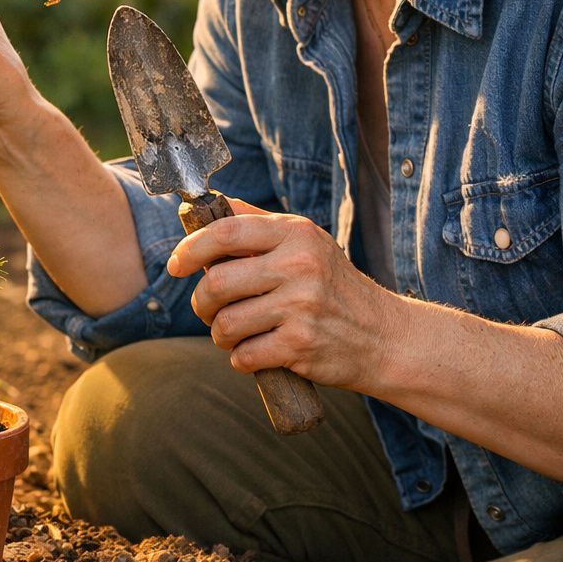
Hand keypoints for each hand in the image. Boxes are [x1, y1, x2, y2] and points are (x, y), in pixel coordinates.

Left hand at [166, 198, 406, 389]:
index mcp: (296, 234)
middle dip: (202, 303)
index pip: (226, 232)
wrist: (386, 337)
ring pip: (225, 324)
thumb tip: (208, 202)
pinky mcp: (301, 346)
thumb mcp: (306, 242)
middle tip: (209, 310)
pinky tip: (257, 353)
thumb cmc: (334, 287)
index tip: (175, 264)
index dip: (190, 248)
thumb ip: (257, 223)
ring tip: (235, 334)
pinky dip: (242, 359)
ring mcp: (301, 307)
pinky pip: (244, 355)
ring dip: (220, 335)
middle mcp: (299, 266)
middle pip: (216, 282)